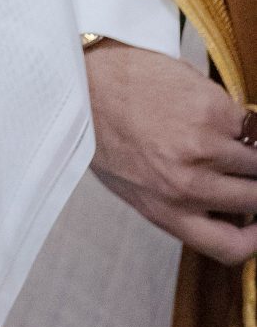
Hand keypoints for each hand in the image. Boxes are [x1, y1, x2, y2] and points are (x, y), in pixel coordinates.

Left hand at [87, 40, 256, 263]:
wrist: (86, 79)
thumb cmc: (105, 131)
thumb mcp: (132, 187)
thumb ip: (176, 207)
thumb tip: (223, 213)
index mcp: (165, 211)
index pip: (230, 247)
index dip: (255, 240)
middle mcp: (188, 185)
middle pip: (254, 200)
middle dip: (254, 187)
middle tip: (247, 174)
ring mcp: (204, 147)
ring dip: (251, 154)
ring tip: (226, 141)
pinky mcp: (213, 110)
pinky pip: (249, 127)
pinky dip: (240, 124)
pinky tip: (218, 117)